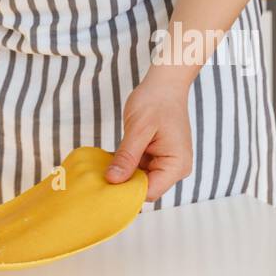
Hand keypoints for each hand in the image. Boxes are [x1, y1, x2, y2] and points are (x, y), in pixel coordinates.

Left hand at [105, 69, 193, 202]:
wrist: (165, 84)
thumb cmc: (155, 101)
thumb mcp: (138, 129)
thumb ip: (126, 157)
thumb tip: (112, 180)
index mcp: (176, 165)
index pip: (149, 191)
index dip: (127, 191)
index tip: (104, 185)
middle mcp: (175, 168)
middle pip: (145, 188)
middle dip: (123, 182)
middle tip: (99, 175)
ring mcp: (168, 163)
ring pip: (140, 178)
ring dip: (123, 172)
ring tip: (103, 165)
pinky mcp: (159, 157)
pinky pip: (140, 168)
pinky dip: (126, 164)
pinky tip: (111, 159)